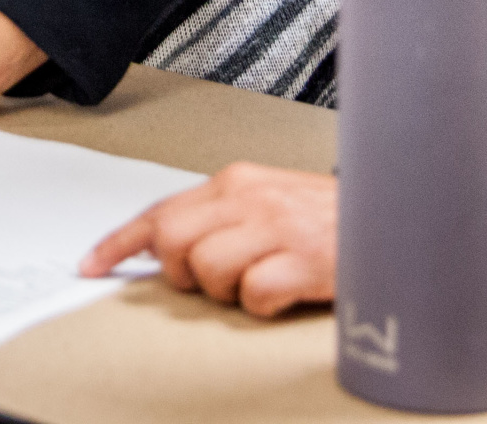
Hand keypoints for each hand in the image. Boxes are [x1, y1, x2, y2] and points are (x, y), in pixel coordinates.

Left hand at [80, 163, 337, 316]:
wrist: (395, 219)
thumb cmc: (328, 218)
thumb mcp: (265, 202)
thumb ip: (217, 216)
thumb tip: (160, 244)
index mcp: (235, 182)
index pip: (160, 210)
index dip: (119, 241)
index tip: (91, 264)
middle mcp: (250, 197)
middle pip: (171, 240)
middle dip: (179, 271)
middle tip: (210, 279)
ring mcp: (277, 227)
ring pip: (207, 269)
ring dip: (227, 290)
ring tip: (259, 281)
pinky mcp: (305, 259)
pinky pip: (254, 294)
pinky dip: (262, 305)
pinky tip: (282, 293)